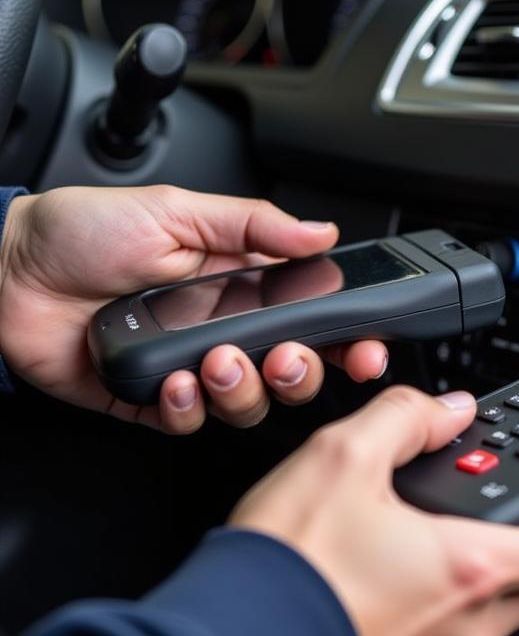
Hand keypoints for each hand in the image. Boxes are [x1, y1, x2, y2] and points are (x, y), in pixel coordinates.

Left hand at [0, 185, 387, 431]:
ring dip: (240, 390)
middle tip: (283, 357)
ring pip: (246, 405)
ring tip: (211, 362)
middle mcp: (222, 331)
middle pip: (291, 373)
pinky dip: (187, 409)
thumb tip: (321, 231)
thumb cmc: (83, 233)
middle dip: (300, 373)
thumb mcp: (177, 212)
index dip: (348, 338)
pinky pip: (187, 423)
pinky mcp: (150, 400)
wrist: (6, 272)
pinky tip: (172, 382)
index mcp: (241, 286)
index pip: (311, 319)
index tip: (366, 349)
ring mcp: (189, 369)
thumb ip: (255, 225)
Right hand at [231, 385, 518, 635]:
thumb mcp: (342, 457)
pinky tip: (419, 585)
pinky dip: (459, 610)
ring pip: (503, 618)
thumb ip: (404, 419)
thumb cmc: (286, 573)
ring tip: (474, 541)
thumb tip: (445, 412)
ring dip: (505, 578)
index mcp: (472, 568)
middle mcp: (469, 628)